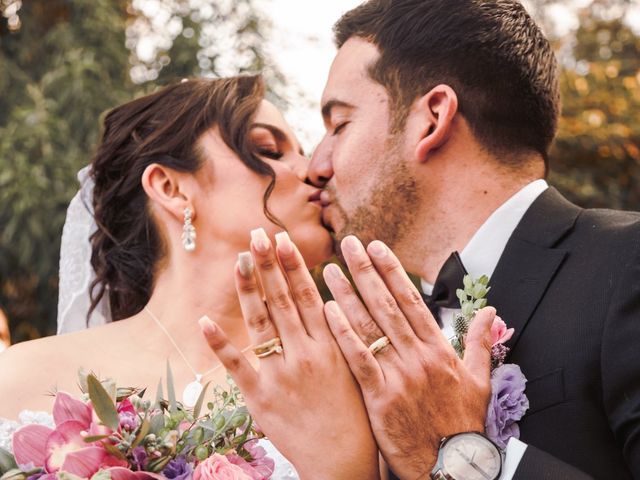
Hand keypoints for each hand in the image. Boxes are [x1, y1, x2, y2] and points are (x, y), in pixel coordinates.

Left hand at [200, 229, 378, 479]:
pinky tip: (205, 321)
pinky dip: (220, 343)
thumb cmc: (355, 413)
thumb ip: (338, 336)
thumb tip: (324, 302)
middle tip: (258, 235)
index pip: (309, 296)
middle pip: (284, 301)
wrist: (344, 460)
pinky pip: (237, 365)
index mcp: (331, 346)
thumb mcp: (354, 368)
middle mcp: (306, 354)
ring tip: (239, 261)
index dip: (294, 265)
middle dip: (270, 265)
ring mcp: (281, 375)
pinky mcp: (261, 397)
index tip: (283, 239)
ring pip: (263, 323)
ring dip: (249, 290)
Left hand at [322, 236, 494, 478]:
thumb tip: (492, 310)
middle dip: (366, 271)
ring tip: (331, 268)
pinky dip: (344, 334)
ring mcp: (399, 375)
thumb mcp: (479, 380)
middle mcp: (419, 356)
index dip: (393, 271)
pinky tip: (327, 311)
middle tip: (348, 243)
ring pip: (370, 326)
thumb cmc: (462, 423)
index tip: (377, 247)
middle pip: (387, 304)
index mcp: (439, 348)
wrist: (450, 466)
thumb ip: (481, 341)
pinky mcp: (381, 397)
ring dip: (348, 294)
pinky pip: (359, 359)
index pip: (412, 299)